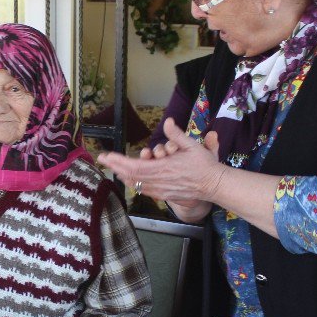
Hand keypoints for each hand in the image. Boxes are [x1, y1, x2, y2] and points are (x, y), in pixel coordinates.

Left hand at [98, 118, 224, 208]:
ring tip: (113, 167)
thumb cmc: (204, 164)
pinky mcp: (164, 195)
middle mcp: (159, 181)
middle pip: (130, 175)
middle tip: (103, 159)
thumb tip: (167, 121)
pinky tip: (128, 179)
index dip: (118, 161)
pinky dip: (133, 183)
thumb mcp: (192, 145)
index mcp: (163, 167)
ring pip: (135, 184)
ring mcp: (161, 190)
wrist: (213, 185)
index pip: (134, 165)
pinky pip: (144, 190)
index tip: (106, 156)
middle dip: (115, 166)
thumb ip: (177, 135)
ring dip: (122, 175)